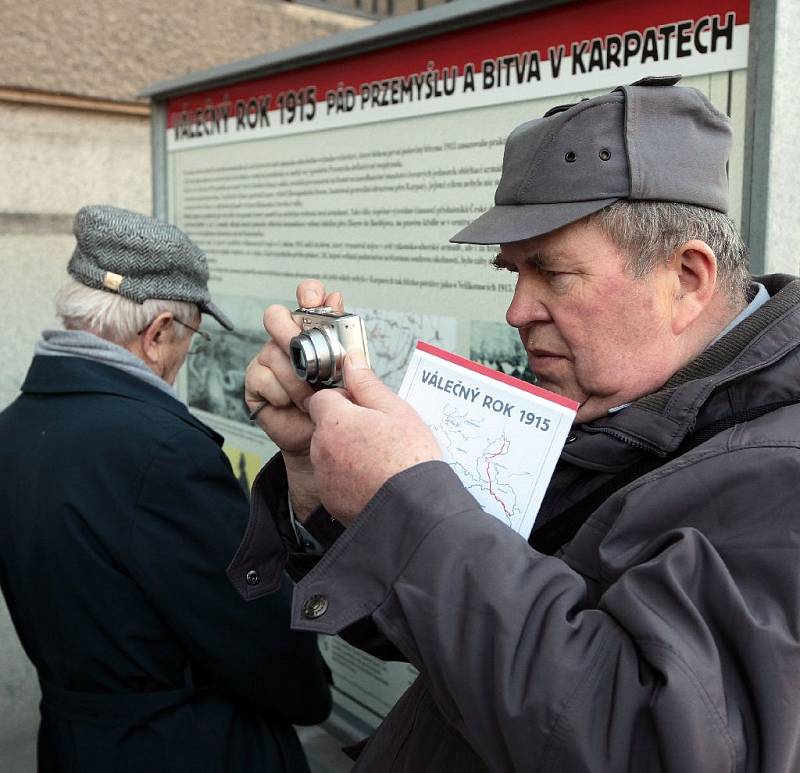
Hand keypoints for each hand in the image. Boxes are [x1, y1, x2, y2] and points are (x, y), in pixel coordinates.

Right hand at [244, 280, 341, 516]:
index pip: (306, 296)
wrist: (323, 439)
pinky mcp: (256, 381)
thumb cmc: (337, 402)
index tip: (315, 301)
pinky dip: (283, 393)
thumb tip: (337, 299)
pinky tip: (293, 404)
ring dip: (296, 378)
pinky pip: (263, 378)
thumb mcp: (348, 368)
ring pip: (273, 352)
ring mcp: (269, 359)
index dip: (308, 294)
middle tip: (305, 353)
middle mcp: (287, 340)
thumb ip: (342, 335)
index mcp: (313, 330)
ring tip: (311, 396)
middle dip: (290, 333)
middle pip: (276, 316)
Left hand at [307, 350, 441, 524]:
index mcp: (334, 422)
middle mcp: (321, 448)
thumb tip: (351, 360)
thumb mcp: (395, 410)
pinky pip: (335, 480)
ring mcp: (324, 476)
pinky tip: (374, 481)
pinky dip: (349, 479)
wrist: (414, 508)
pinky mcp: (330, 499)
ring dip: (347, 453)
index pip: (323, 398)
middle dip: (346, 428)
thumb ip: (367, 384)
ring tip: (380, 461)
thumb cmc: (409, 457)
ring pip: (329, 454)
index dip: (345, 401)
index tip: (366, 411)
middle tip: (379, 437)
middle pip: (326, 427)